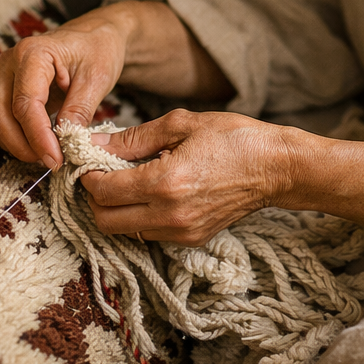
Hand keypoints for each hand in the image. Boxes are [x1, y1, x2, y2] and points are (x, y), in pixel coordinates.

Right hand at [0, 0, 233, 169]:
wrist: (95, 36)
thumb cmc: (98, 49)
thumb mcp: (97, 78)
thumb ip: (79, 109)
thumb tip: (65, 143)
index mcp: (32, 53)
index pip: (26, 104)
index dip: (38, 137)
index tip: (56, 159)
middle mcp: (10, 63)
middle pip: (1, 116)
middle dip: (24, 146)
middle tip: (54, 162)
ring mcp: (4, 76)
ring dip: (18, 145)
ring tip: (50, 156)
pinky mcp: (7, 89)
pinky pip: (2, 120)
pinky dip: (17, 138)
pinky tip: (42, 146)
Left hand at [84, 111, 363, 247]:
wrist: (275, 168)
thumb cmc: (233, 137)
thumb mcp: (182, 124)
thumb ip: (134, 138)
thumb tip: (95, 143)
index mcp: (165, 181)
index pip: (102, 190)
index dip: (88, 174)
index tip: (89, 158)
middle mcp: (169, 214)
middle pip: (104, 220)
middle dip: (95, 196)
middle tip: (103, 171)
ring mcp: (180, 232)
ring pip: (122, 231)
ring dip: (114, 209)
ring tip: (126, 180)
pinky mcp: (190, 239)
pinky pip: (146, 234)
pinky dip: (136, 217)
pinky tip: (148, 192)